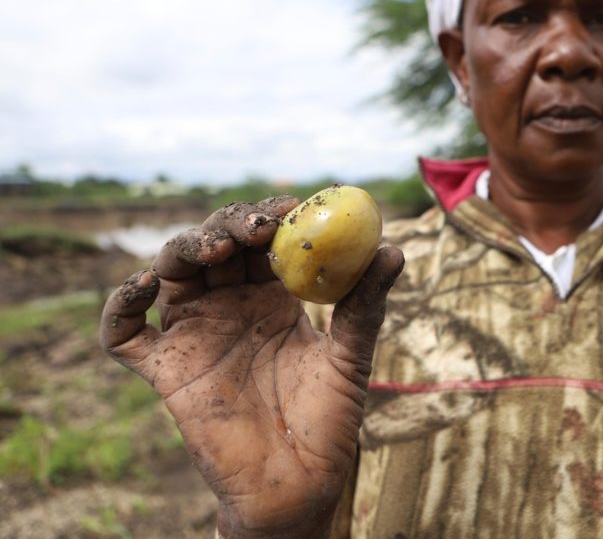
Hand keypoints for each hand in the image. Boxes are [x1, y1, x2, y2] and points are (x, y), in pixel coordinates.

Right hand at [99, 197, 403, 538]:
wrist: (299, 482)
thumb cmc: (329, 421)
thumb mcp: (352, 358)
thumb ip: (365, 306)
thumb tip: (393, 250)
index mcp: (273, 298)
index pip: (262, 242)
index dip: (270, 219)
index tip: (289, 209)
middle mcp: (230, 308)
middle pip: (215, 246)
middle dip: (230, 226)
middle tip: (256, 228)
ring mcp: (194, 335)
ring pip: (172, 272)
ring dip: (185, 248)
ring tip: (217, 249)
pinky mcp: (165, 370)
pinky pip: (124, 333)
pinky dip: (121, 303)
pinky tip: (144, 286)